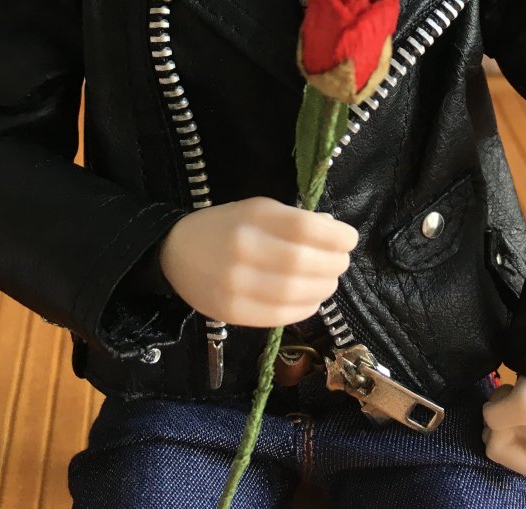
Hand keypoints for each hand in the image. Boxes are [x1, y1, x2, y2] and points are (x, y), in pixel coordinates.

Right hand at [158, 196, 358, 326]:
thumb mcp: (258, 209)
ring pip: (295, 293)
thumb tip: (335, 235)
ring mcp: (236, 285)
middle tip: (340, 262)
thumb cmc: (226, 226)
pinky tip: (311, 299)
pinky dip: (304, 309)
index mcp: (253, 218)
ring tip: (328, 281)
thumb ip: (295, 221)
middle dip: (333, 264)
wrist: (176, 252)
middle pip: (304, 263)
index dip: (336, 237)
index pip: (305, 228)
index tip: (349, 238)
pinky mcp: (232, 313)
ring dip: (323, 288)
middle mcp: (244, 250)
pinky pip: (279, 316)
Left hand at [482, 374, 525, 480]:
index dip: (502, 427)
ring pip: (491, 425)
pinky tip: (515, 393)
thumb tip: (486, 416)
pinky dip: (500, 399)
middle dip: (499, 416)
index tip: (522, 415)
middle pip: (490, 438)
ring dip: (499, 405)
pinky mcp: (519, 424)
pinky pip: (495, 415)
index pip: (493, 451)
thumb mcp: (522, 405)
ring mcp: (524, 442)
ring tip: (518, 396)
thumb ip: (494, 417)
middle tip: (519, 404)